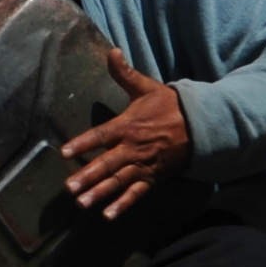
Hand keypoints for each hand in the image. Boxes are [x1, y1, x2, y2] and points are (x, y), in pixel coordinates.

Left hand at [60, 48, 193, 218]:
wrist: (201, 124)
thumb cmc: (169, 105)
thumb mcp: (147, 87)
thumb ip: (125, 73)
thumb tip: (111, 51)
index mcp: (128, 126)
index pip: (100, 135)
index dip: (82, 143)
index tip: (64, 152)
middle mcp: (133, 148)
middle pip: (107, 164)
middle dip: (87, 176)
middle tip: (69, 188)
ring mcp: (144, 165)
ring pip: (119, 181)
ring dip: (100, 193)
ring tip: (82, 204)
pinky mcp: (154, 177)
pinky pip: (137, 193)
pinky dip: (124, 204)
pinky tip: (109, 215)